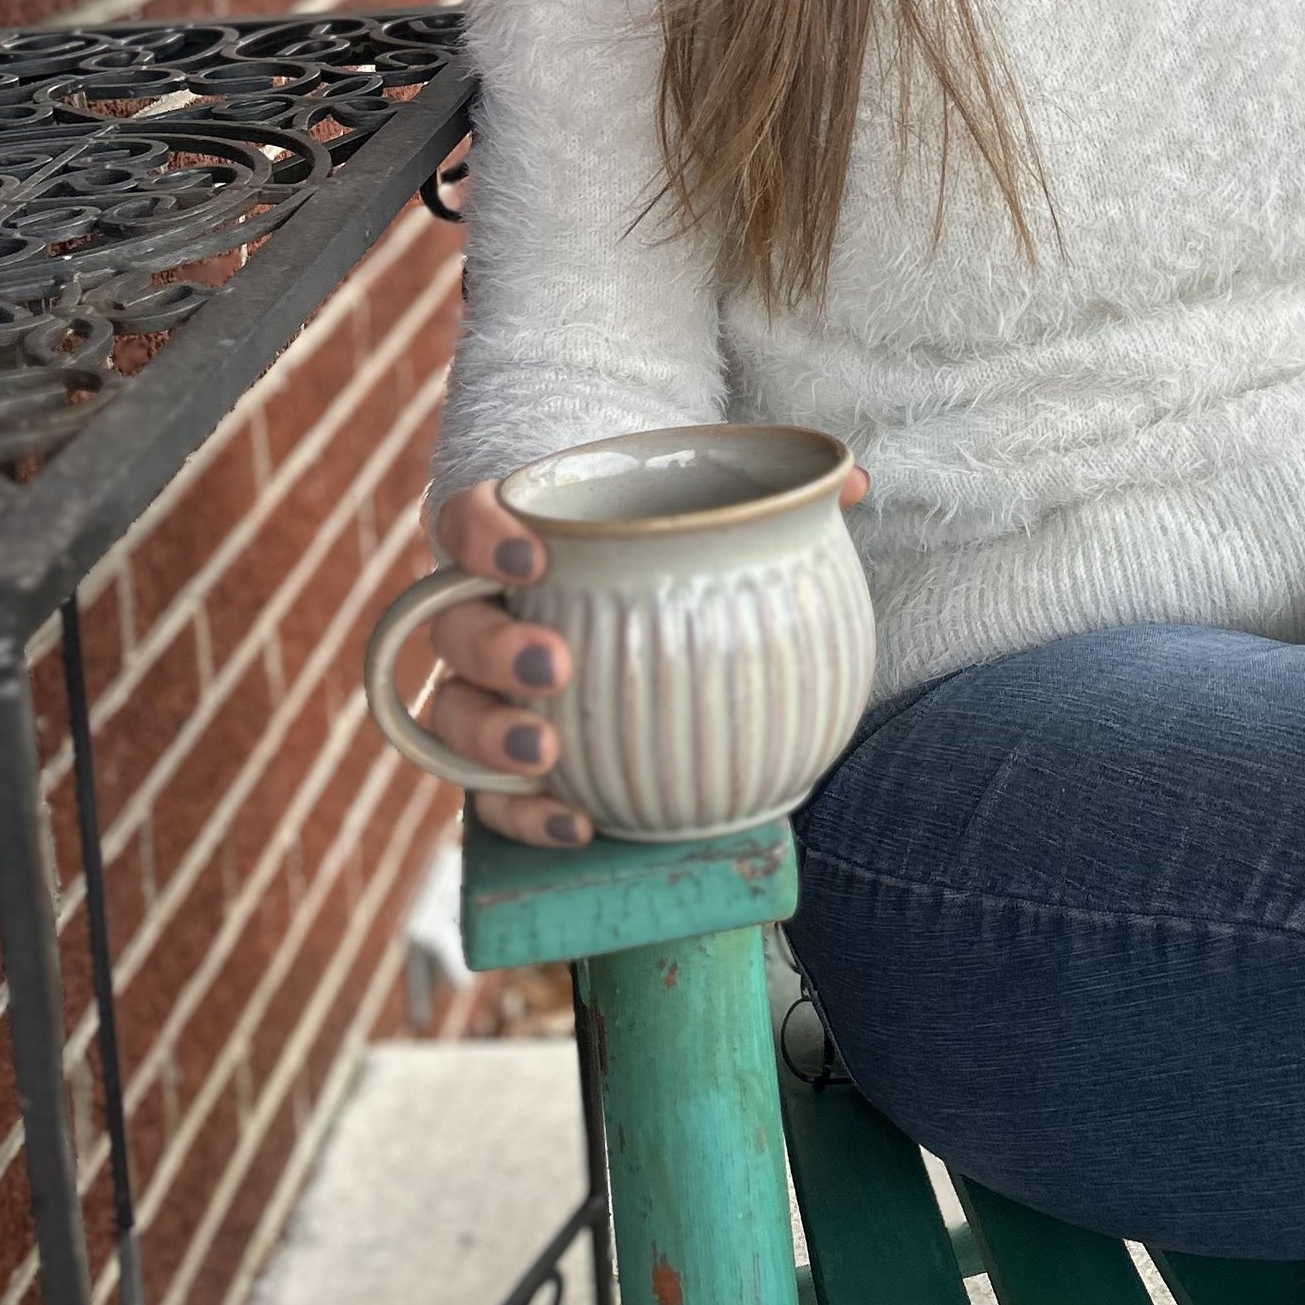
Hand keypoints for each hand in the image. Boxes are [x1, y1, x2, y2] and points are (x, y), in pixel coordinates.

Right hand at [425, 463, 871, 848]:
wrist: (650, 622)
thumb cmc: (663, 549)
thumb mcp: (705, 511)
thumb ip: (770, 493)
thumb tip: (853, 480)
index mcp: (520, 537)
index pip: (466, 518)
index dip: (483, 534)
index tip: (535, 553)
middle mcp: (488, 612)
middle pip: (452, 625)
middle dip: (492, 649)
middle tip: (554, 667)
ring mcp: (488, 692)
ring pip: (451, 714)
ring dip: (489, 738)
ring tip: (547, 756)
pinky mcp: (505, 761)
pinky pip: (489, 798)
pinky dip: (523, 816)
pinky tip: (577, 823)